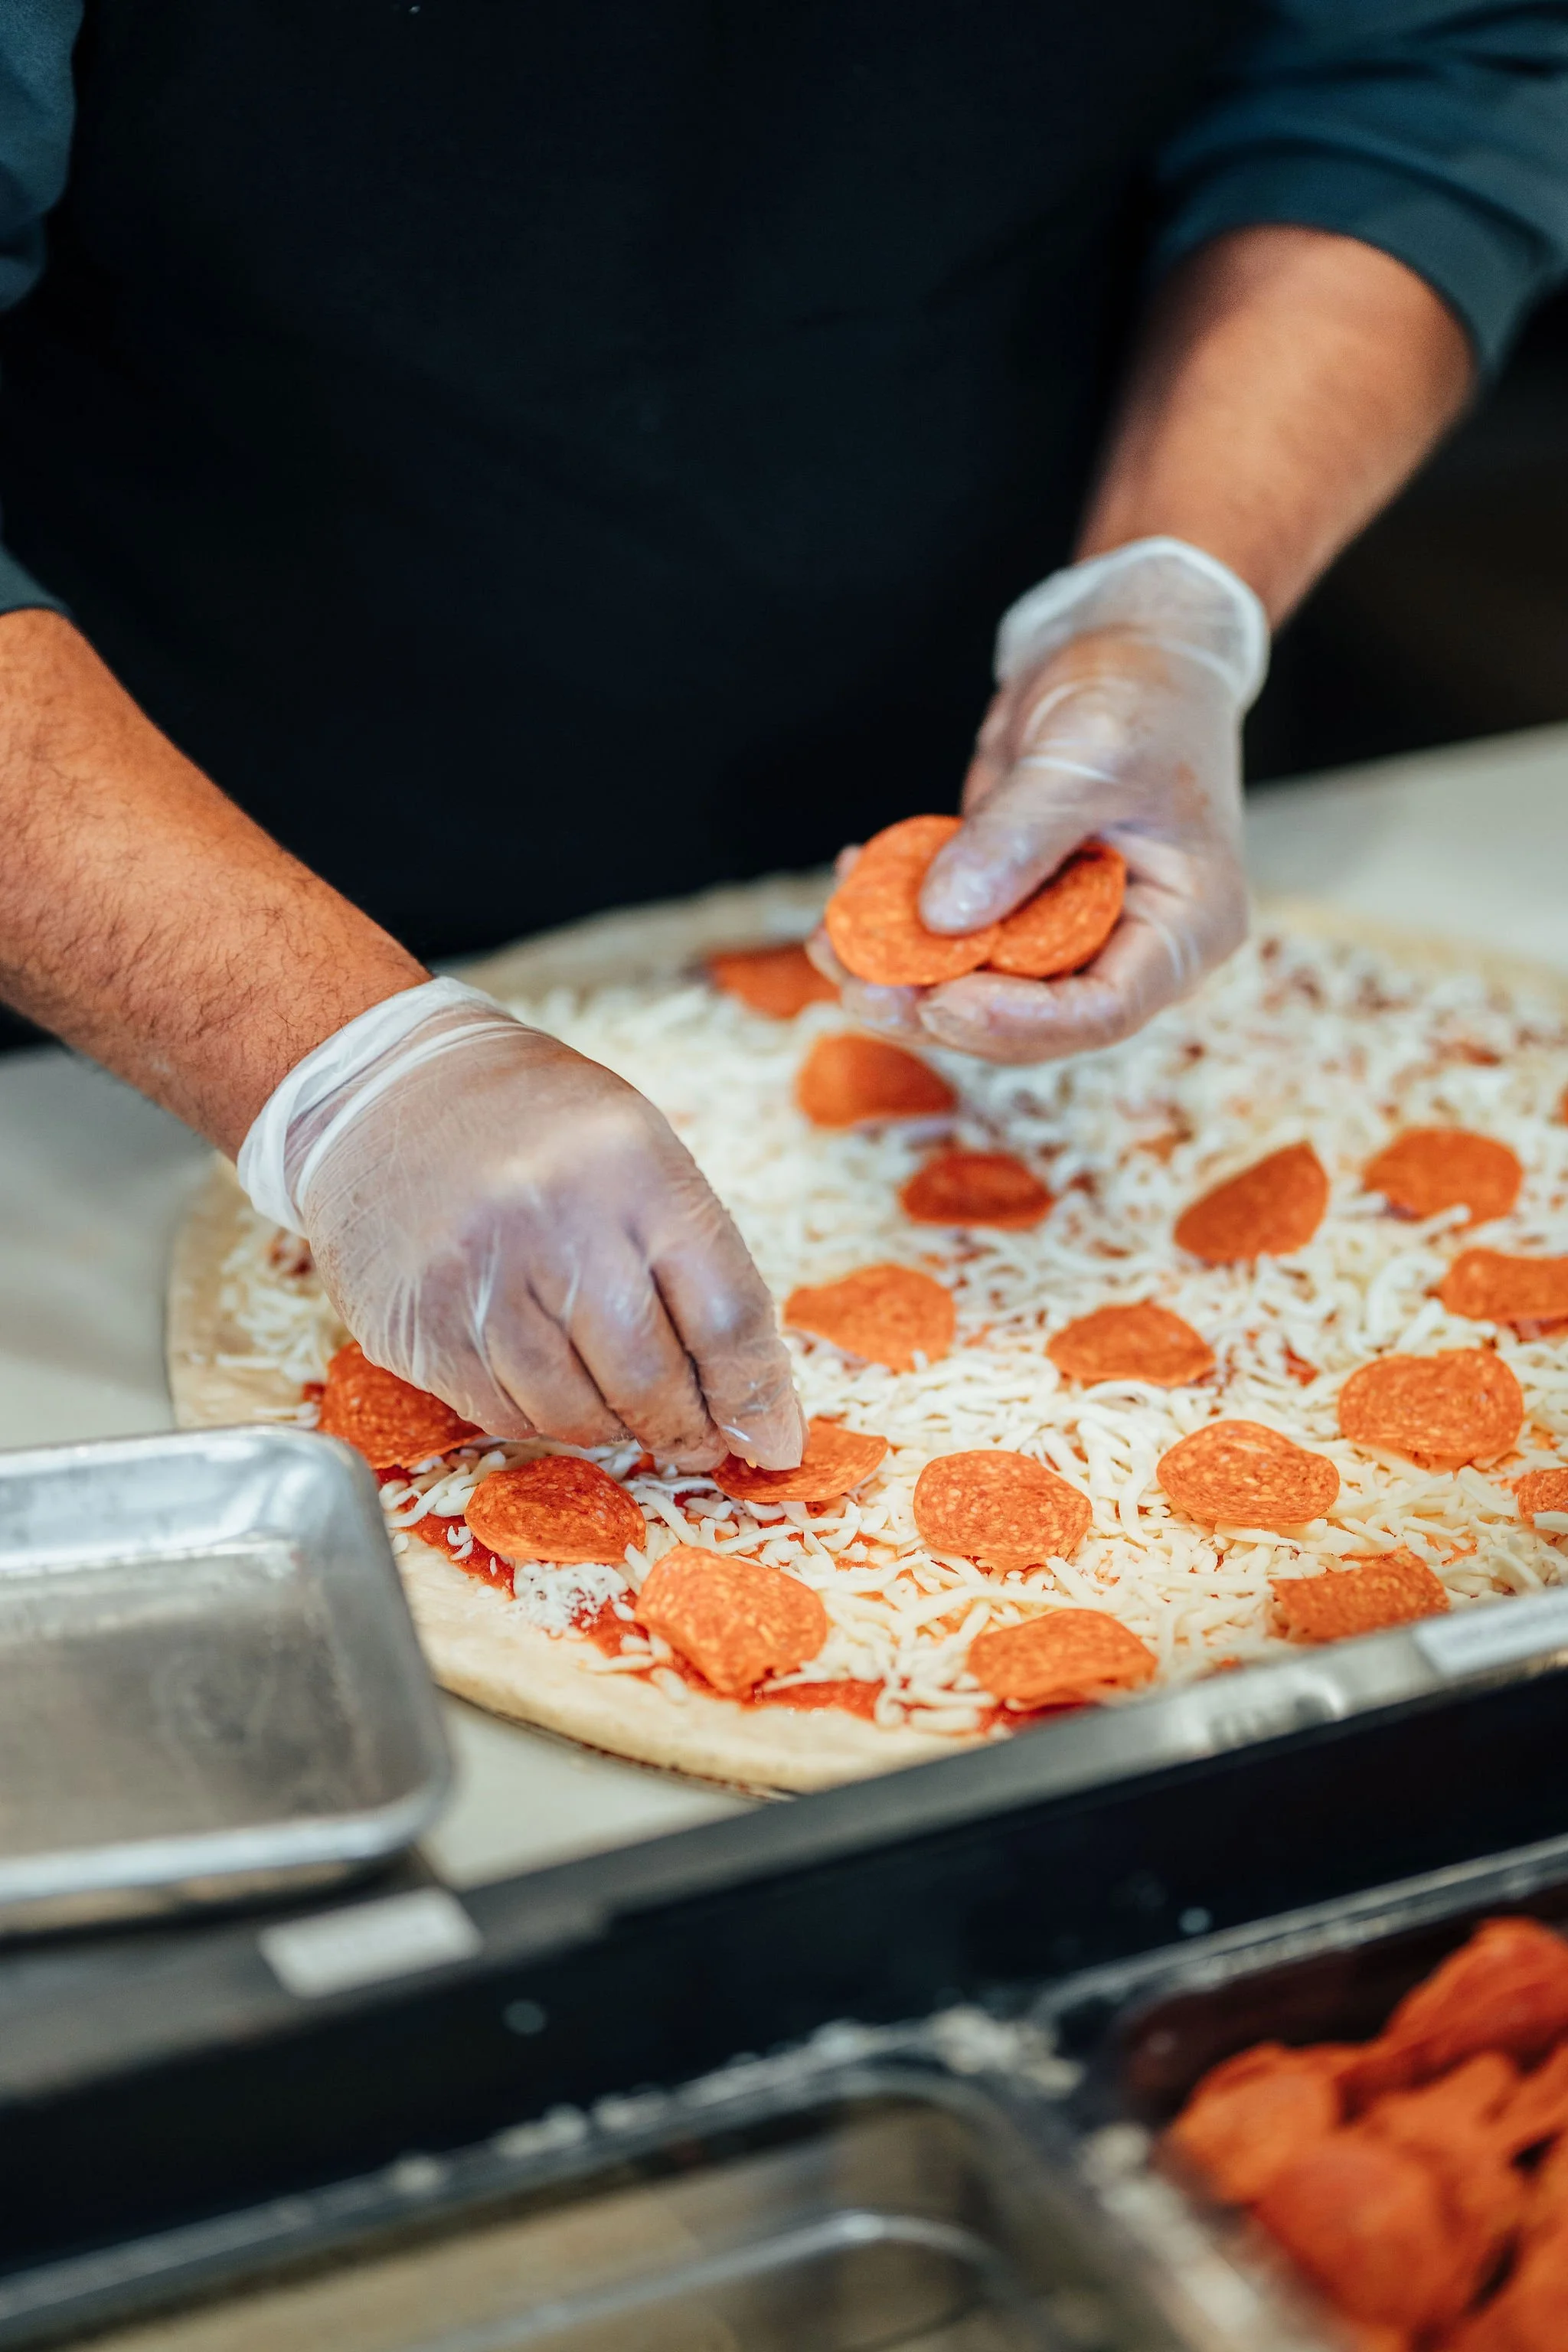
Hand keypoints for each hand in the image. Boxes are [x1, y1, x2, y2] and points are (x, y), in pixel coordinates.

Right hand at [238, 981, 804, 1470]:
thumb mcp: (637, 1153)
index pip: (724, 1313)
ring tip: (624, 1411)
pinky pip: (504, 1414)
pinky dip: (542, 1418)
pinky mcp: (421, 1327)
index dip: (756, 1394)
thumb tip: (757, 1405)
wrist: (383, 1091)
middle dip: (686, 1429)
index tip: (772, 1441)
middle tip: (698, 1444)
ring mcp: (480, 1278)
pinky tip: (549, 1386)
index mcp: (633, 1167)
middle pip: (651, 1377)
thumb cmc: (533, 1126)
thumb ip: (699, 1264)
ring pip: (575, 1412)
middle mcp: (556, 1221)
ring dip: (614, 1429)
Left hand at [813, 539, 1267, 1063]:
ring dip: (900, 975)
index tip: (939, 1000)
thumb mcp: (1087, 756)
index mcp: (1184, 929)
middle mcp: (1129, 948)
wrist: (1132, 646)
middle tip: (858, 990)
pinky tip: (852, 886)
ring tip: (829, 944)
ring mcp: (1071, 932)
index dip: (1017, 1021)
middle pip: (1029, 1018)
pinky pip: (956, 936)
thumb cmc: (1141, 693)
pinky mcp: (1018, 906)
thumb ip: (1017, 837)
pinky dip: (899, 921)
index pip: (1101, 1011)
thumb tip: (943, 917)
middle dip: (937, 1008)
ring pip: (980, 986)